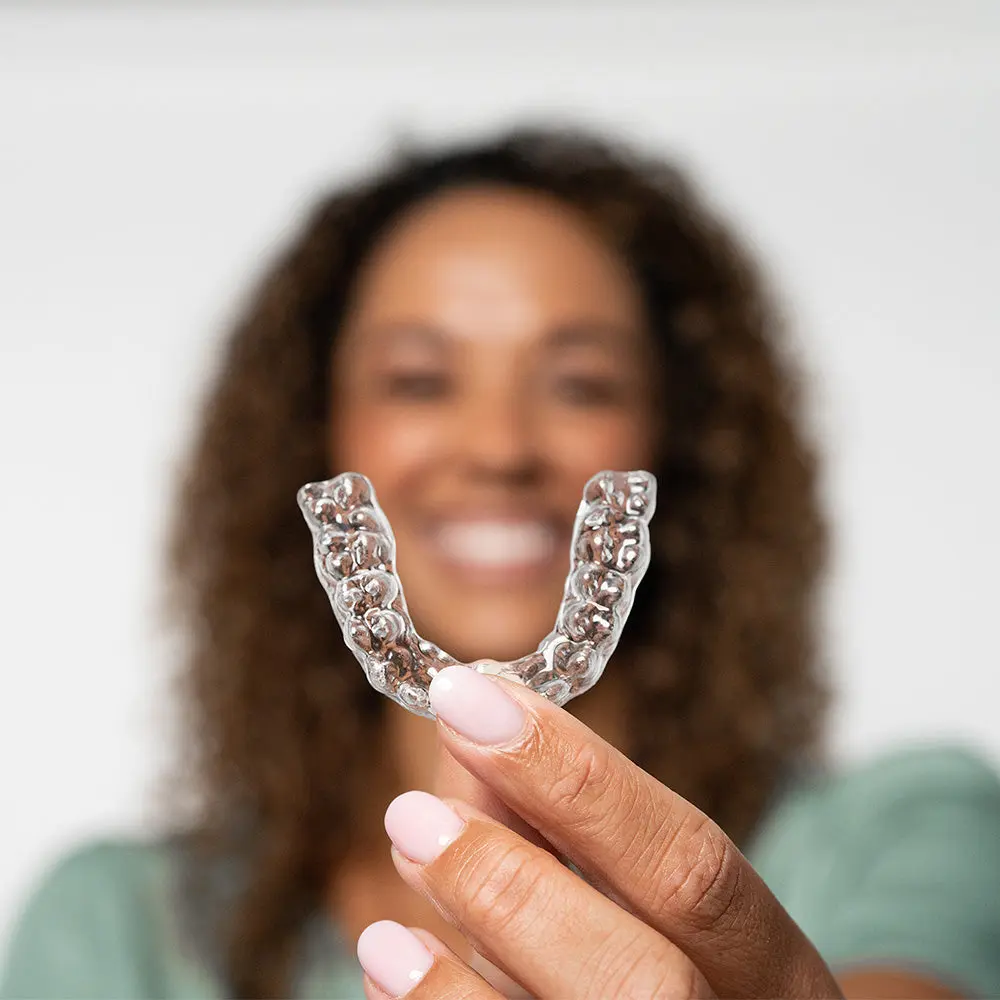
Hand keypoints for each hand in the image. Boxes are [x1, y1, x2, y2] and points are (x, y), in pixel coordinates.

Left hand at [357, 664, 843, 998]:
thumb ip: (565, 823)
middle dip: (514, 886)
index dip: (579, 779)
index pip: (692, 864)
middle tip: (411, 814)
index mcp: (772, 968)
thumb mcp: (649, 894)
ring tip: (393, 878)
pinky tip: (391, 964)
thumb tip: (472, 741)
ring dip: (457, 974)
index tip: (471, 701)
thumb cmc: (680, 968)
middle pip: (643, 983)